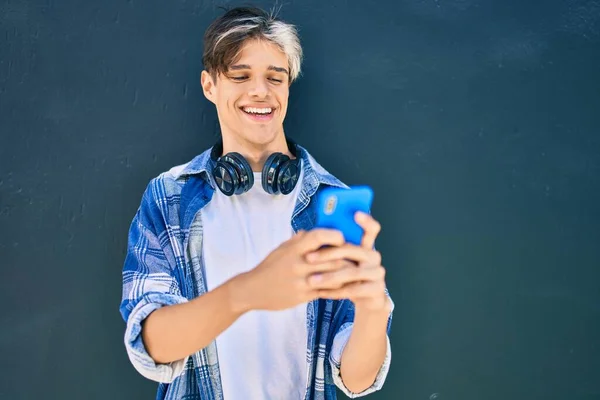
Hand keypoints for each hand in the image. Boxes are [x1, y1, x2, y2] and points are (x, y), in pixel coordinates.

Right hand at [236, 228, 355, 310]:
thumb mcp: (281, 248)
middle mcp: (298, 263)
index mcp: (294, 248)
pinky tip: (345, 286)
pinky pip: (326, 291)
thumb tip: (314, 230)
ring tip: (355, 271)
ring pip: (333, 276)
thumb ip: (299, 240)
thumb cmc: (269, 266)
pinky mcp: (303, 296)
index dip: (334, 236)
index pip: (318, 236)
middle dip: (347, 257)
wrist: (252, 290)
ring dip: (346, 274)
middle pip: (331, 258)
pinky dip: (337, 288)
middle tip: (359, 256)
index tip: (343, 237)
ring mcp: (301, 281)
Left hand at [304, 212, 389, 311]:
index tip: (356, 214)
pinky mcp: (377, 289)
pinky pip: (353, 290)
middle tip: (308, 258)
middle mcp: (374, 256)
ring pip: (351, 272)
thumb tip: (307, 233)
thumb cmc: (349, 276)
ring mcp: (378, 273)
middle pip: (352, 250)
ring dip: (329, 277)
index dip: (366, 220)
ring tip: (311, 280)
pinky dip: (335, 291)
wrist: (368, 299)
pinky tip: (321, 292)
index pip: (371, 229)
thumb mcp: (343, 260)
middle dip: (328, 254)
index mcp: (366, 245)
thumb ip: (333, 247)